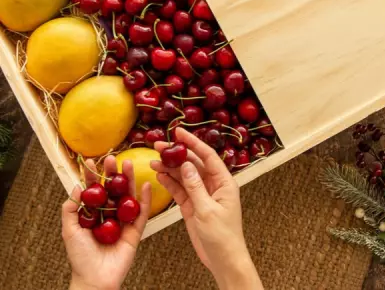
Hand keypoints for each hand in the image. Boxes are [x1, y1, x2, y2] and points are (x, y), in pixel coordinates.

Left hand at [63, 156, 151, 289]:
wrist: (96, 278)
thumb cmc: (80, 258)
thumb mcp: (69, 231)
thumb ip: (71, 209)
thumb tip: (76, 188)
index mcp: (92, 215)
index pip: (93, 191)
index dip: (93, 177)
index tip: (91, 162)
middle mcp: (109, 216)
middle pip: (112, 190)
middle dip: (112, 174)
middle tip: (112, 159)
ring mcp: (123, 222)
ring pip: (127, 197)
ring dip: (129, 180)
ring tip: (129, 165)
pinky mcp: (135, 231)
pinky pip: (142, 213)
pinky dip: (145, 199)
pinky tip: (147, 185)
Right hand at [150, 128, 261, 289]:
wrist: (223, 258)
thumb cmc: (222, 236)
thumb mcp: (207, 210)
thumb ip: (195, 186)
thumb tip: (186, 164)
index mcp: (224, 182)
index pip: (208, 156)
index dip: (193, 142)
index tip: (178, 131)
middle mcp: (214, 185)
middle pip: (194, 164)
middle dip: (177, 153)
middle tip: (158, 145)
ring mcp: (203, 195)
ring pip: (185, 176)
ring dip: (170, 167)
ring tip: (153, 160)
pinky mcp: (193, 205)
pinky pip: (181, 189)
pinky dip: (170, 182)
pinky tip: (159, 174)